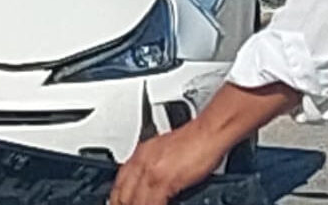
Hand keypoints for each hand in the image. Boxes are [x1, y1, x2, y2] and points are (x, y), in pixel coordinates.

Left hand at [110, 122, 228, 204]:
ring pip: (133, 200)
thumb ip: (156, 165)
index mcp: (141, 154)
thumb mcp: (167, 151)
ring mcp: (151, 171)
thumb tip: (154, 184)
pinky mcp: (164, 180)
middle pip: (122, 194)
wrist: (210, 131)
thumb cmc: (196, 139)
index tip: (119, 203)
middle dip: (121, 204)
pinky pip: (151, 204)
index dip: (118, 198)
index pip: (120, 182)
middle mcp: (142, 162)